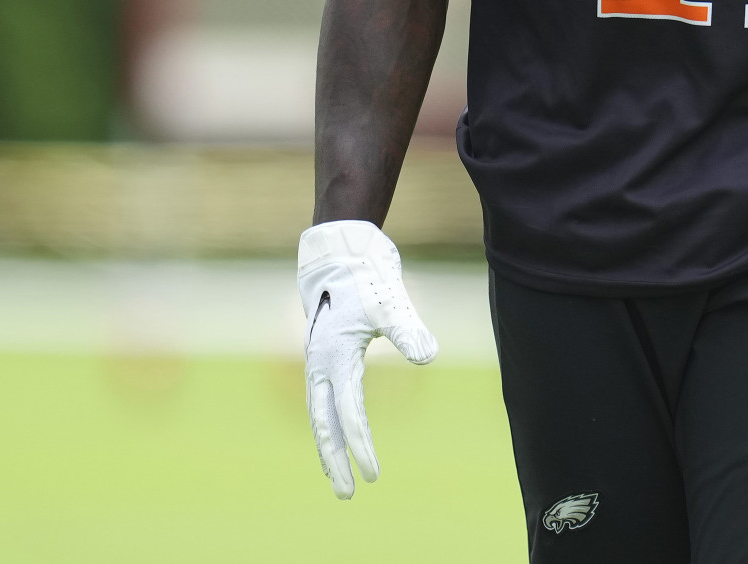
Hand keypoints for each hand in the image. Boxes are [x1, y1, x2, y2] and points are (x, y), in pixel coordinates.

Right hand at [298, 220, 438, 497]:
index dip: (360, 446)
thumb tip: (429, 358)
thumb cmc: (365, 278)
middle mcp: (319, 366)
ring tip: (338, 475)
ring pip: (320, 415)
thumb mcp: (389, 303)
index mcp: (333, 359)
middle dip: (334, 461)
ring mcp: (318, 362)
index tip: (373, 475)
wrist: (340, 252)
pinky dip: (329, 423)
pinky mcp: (325, 356)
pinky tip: (340, 435)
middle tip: (346, 495)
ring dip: (330, 446)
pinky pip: (323, 400)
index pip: (348, 415)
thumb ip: (408, 331)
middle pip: (323, 426)